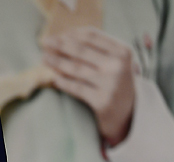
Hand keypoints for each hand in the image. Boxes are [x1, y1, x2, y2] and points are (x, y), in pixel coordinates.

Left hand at [41, 26, 135, 146]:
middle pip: (82, 50)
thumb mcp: (114, 63)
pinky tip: (54, 79)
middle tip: (44, 44)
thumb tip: (63, 41)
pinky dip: (64, 83)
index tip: (56, 36)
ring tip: (44, 59)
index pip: (92, 36)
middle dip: (60, 46)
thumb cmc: (116, 84)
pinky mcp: (102, 102)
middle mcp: (117, 65)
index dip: (71, 34)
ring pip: (77, 69)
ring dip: (57, 63)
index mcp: (122, 50)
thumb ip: (97, 50)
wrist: (129, 115)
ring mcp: (110, 84)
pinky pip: (77, 89)